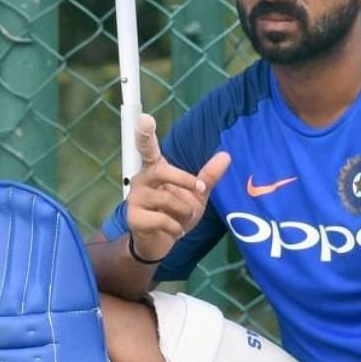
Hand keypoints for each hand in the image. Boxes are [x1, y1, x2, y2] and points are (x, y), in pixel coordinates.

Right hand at [126, 114, 230, 261]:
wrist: (160, 243)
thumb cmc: (177, 213)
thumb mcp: (197, 194)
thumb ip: (208, 176)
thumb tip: (226, 155)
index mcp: (155, 169)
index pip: (147, 148)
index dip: (145, 133)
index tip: (144, 119)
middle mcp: (141, 180)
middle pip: (162, 170)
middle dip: (184, 180)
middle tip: (199, 189)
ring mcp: (135, 199)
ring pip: (167, 199)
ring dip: (184, 212)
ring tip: (182, 219)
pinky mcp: (134, 218)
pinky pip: (163, 220)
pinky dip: (176, 228)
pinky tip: (173, 230)